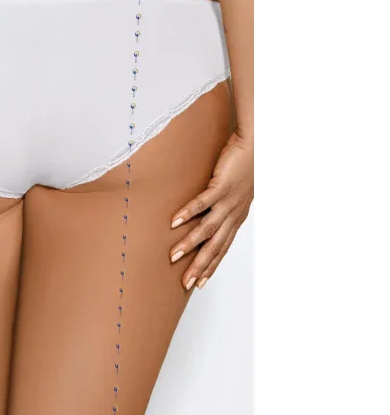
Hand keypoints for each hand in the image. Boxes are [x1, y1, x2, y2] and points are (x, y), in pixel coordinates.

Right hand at [169, 130, 252, 289]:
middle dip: (200, 266)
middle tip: (185, 282)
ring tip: (174, 256)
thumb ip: (222, 204)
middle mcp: (233, 214)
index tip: (199, 283)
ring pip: (208, 229)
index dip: (211, 267)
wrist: (255, 145)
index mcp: (236, 217)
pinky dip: (189, 213)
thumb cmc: (243, 166)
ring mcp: (228, 201)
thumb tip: (206, 212)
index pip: (223, 248)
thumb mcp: (235, 191)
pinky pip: (203, 203)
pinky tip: (175, 222)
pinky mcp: (221, 186)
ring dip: (190, 244)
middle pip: (215, 247)